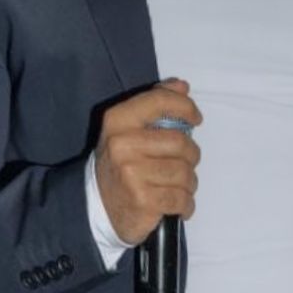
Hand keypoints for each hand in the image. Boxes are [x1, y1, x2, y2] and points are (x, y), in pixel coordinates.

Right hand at [94, 77, 202, 244]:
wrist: (96, 206)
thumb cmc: (120, 163)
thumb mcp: (128, 129)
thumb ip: (154, 104)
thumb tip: (182, 86)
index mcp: (118, 120)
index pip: (160, 101)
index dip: (185, 107)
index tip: (196, 119)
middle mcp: (122, 144)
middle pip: (181, 143)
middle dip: (191, 155)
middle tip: (183, 163)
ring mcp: (132, 174)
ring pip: (185, 173)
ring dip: (188, 182)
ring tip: (175, 185)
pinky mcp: (143, 201)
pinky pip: (182, 199)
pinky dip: (185, 203)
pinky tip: (176, 203)